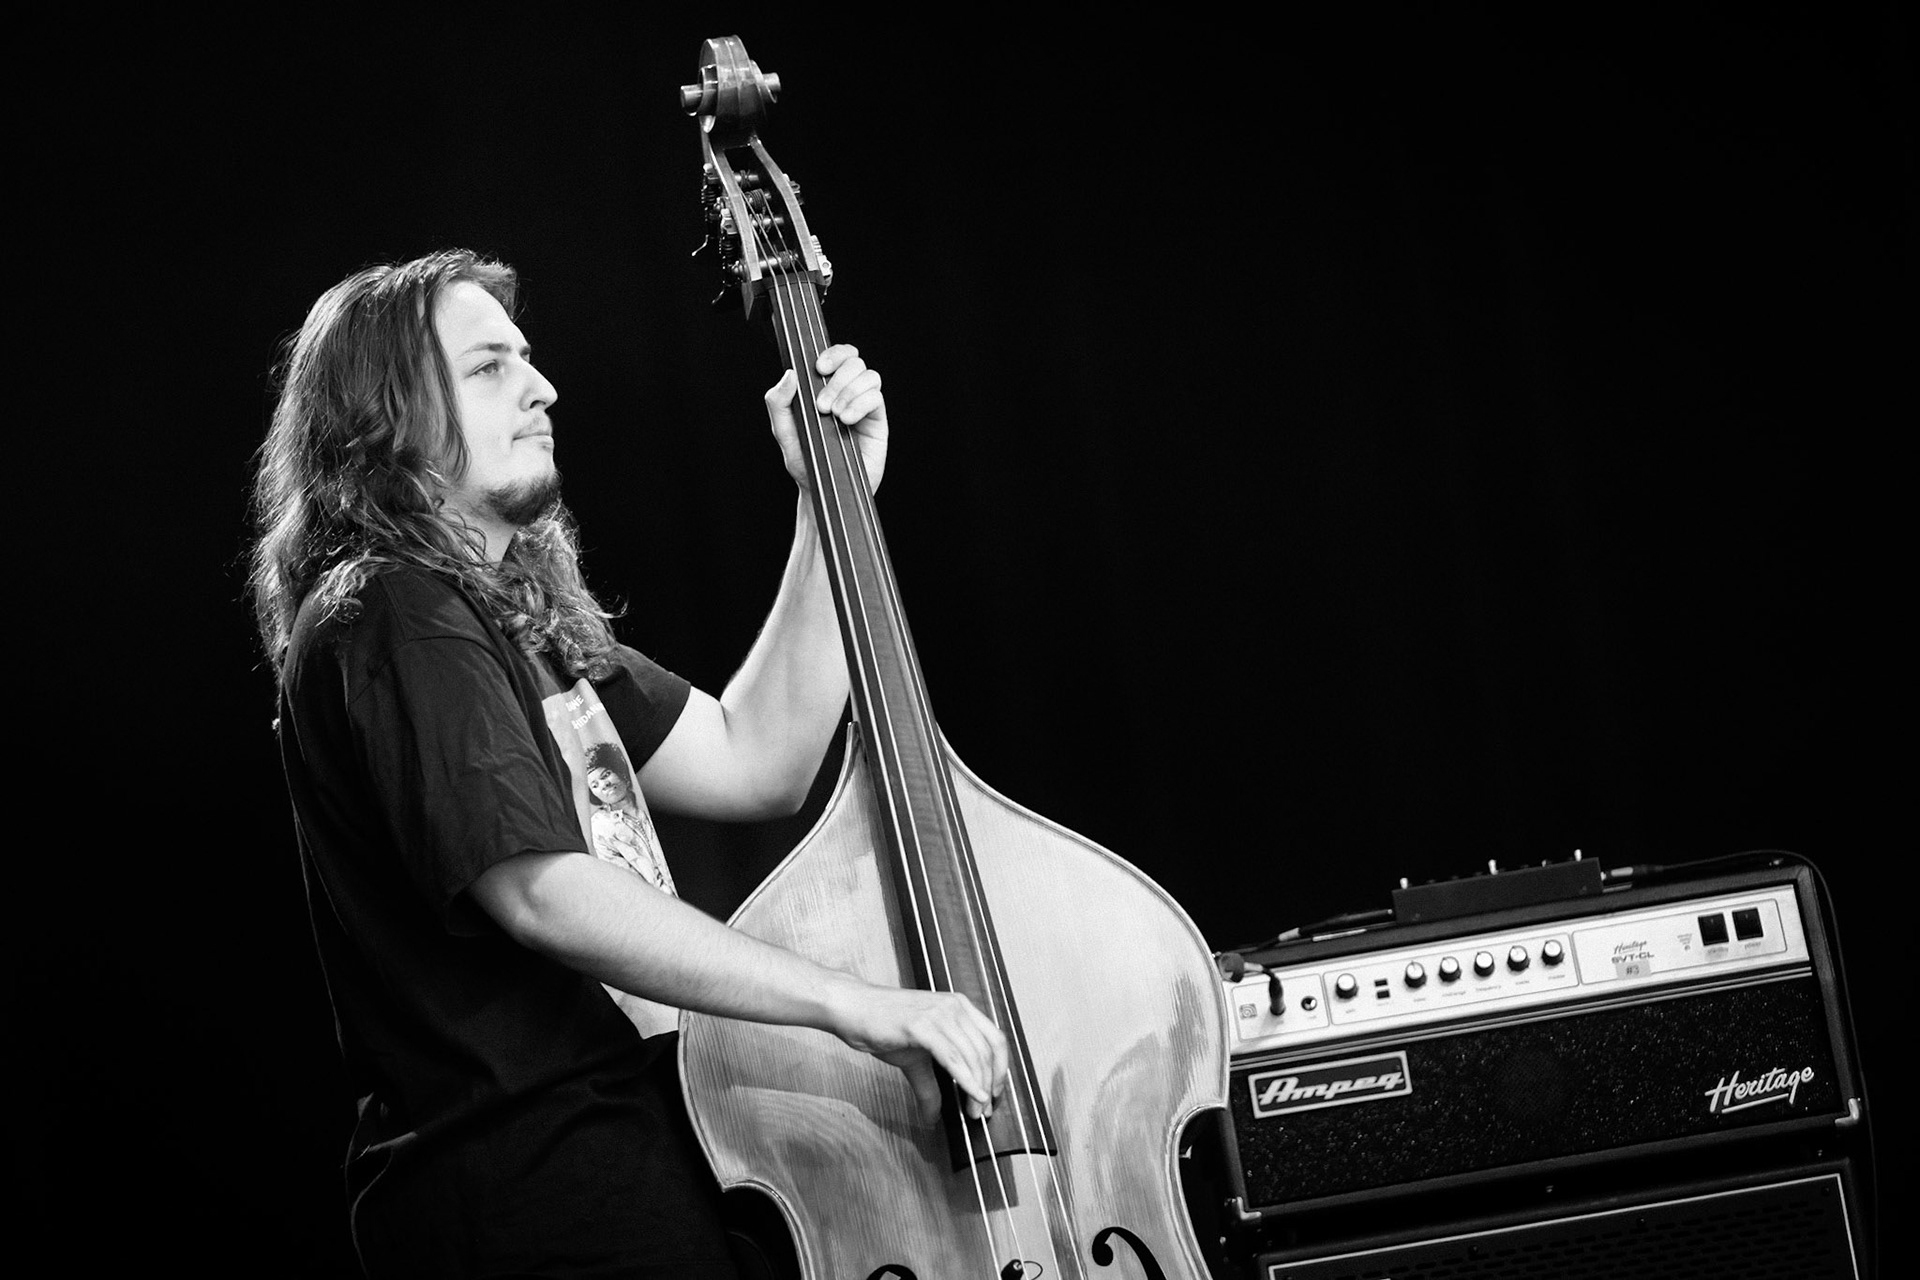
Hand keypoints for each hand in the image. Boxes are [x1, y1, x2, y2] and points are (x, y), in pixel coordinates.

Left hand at [764, 344, 887, 492]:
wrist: (823, 490)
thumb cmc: (804, 461)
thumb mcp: (783, 432)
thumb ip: (778, 403)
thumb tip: (789, 374)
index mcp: (825, 388)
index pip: (837, 356)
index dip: (833, 353)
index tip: (819, 367)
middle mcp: (847, 392)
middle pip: (854, 362)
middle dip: (837, 380)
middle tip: (822, 405)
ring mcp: (863, 405)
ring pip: (869, 376)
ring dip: (849, 392)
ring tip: (835, 416)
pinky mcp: (876, 420)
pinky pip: (876, 398)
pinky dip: (860, 404)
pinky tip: (846, 421)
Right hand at [828, 980, 1008, 1124]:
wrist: (853, 1008)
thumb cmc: (881, 1026)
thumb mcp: (914, 1059)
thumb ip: (930, 1086)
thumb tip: (933, 1116)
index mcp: (959, 1007)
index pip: (995, 1039)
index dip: (1001, 1070)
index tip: (996, 1094)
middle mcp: (955, 1006)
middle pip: (988, 1050)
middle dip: (991, 1084)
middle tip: (984, 1110)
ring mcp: (939, 1014)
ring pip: (973, 1055)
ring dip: (978, 1088)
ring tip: (974, 1109)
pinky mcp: (922, 1025)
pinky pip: (953, 1057)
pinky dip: (967, 1079)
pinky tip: (971, 1094)